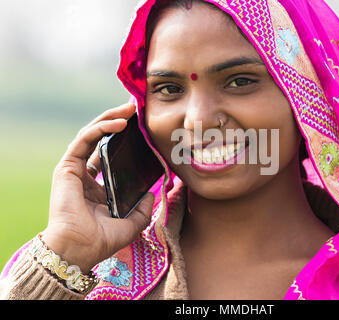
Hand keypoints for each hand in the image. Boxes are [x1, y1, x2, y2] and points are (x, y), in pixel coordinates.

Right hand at [41, 103, 154, 273]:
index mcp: (98, 188)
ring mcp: (75, 170)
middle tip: (136, 110)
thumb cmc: (101, 241)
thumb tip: (153, 194)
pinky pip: (84, 140)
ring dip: (110, 119)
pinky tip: (119, 123)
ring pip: (92, 136)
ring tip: (129, 109)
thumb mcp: (131, 224)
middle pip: (101, 141)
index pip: (110, 156)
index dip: (123, 141)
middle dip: (118, 122)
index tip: (141, 130)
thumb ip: (142, 209)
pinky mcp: (67, 167)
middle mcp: (86, 176)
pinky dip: (100, 129)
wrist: (80, 249)